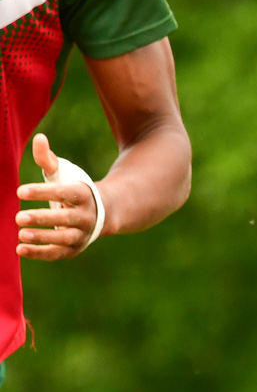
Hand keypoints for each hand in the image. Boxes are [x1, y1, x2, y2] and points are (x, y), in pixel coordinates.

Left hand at [15, 135, 101, 259]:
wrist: (103, 214)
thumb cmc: (74, 190)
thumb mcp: (63, 173)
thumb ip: (47, 158)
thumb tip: (39, 138)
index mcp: (84, 195)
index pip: (64, 193)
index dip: (43, 192)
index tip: (20, 192)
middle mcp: (86, 216)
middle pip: (66, 218)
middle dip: (42, 218)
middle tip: (18, 217)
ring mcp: (82, 234)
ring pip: (64, 238)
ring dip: (42, 237)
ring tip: (20, 234)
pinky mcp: (74, 248)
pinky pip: (58, 253)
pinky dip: (40, 253)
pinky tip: (20, 249)